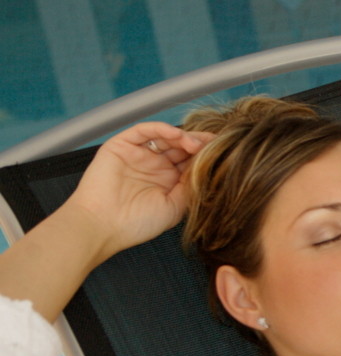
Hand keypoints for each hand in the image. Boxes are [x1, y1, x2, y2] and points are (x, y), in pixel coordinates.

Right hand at [56, 122, 212, 263]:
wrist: (102, 226)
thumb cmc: (136, 223)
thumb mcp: (175, 206)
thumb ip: (191, 186)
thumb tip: (210, 168)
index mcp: (167, 180)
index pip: (190, 161)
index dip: (206, 155)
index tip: (224, 153)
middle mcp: (154, 165)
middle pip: (180, 146)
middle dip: (198, 143)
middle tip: (214, 144)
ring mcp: (138, 155)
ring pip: (164, 136)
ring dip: (183, 136)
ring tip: (195, 144)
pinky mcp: (120, 146)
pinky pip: (143, 131)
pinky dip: (161, 128)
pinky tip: (176, 135)